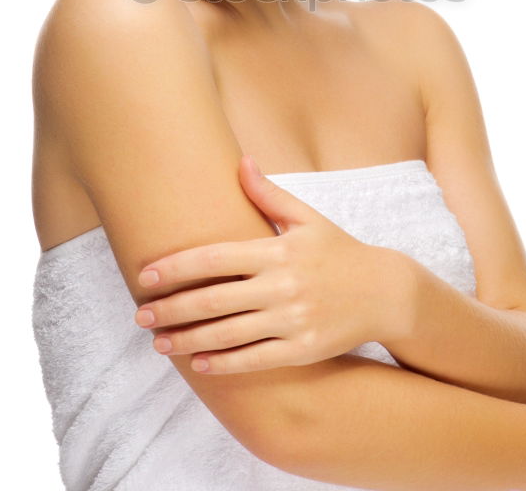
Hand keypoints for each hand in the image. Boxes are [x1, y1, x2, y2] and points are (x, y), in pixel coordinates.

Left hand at [134, 155, 397, 374]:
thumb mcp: (308, 218)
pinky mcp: (303, 350)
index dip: (177, 267)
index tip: (146, 275)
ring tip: (159, 343)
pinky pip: (255, 360)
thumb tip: (240, 161)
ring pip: (228, 334)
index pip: (215, 258)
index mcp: (277, 251)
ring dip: (188, 340)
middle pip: (213, 300)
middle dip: (171, 308)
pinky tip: (198, 363)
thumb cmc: (339, 251)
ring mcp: (292, 321)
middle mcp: (282, 286)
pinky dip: (224, 364)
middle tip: (140, 314)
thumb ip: (269, 194)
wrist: (385, 293)